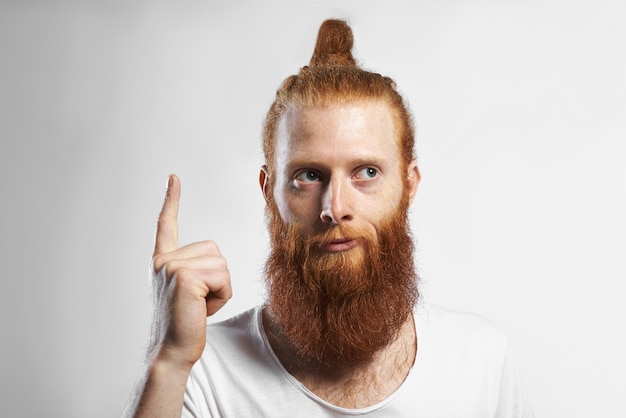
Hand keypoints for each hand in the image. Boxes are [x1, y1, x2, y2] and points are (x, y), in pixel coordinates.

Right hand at [149, 174, 231, 366]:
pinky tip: (201, 309)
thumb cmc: (186, 324)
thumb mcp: (190, 291)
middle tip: (198, 301)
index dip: (171, 200)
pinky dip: (222, 296)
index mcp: (163, 261)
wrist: (173, 351)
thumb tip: (216, 264)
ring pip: (221, 264)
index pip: (167, 225)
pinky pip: (223, 277)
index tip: (173, 179)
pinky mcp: (184, 278)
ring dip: (220, 288)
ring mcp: (171, 267)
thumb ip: (197, 270)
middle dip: (217, 278)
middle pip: (215, 251)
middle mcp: (164, 260)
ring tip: (199, 305)